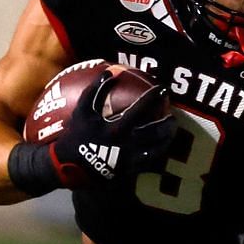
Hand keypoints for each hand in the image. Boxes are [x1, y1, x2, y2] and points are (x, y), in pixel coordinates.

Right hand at [49, 71, 174, 188]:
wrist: (69, 165)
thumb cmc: (76, 135)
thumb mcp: (82, 111)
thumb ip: (94, 91)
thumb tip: (109, 73)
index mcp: (115, 128)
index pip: (139, 109)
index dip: (152, 97)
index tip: (163, 89)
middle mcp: (125, 144)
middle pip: (153, 131)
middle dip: (166, 122)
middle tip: (174, 116)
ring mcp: (129, 158)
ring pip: (156, 148)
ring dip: (167, 137)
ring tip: (172, 127)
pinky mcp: (130, 170)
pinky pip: (151, 163)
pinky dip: (160, 154)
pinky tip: (165, 145)